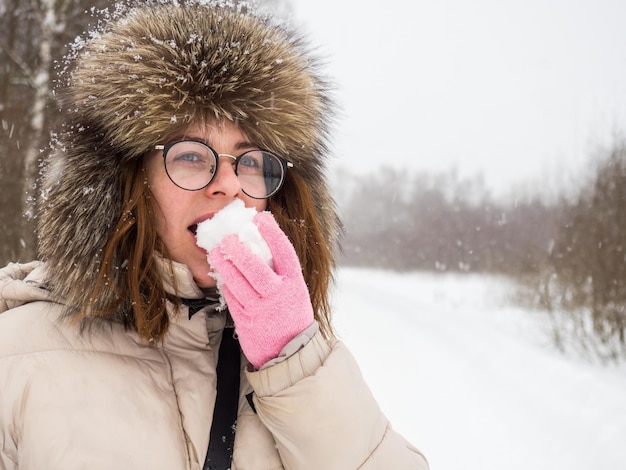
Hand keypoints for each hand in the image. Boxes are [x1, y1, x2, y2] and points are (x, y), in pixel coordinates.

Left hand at [208, 212, 313, 368]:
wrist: (289, 351)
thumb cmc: (291, 314)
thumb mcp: (295, 291)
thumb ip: (281, 272)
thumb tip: (260, 244)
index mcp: (294, 284)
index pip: (285, 254)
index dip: (273, 234)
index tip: (261, 218)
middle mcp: (278, 296)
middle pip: (256, 269)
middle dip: (239, 251)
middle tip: (227, 237)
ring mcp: (260, 309)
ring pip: (237, 283)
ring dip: (224, 265)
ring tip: (215, 251)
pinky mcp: (245, 320)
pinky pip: (231, 297)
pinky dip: (225, 283)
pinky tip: (220, 272)